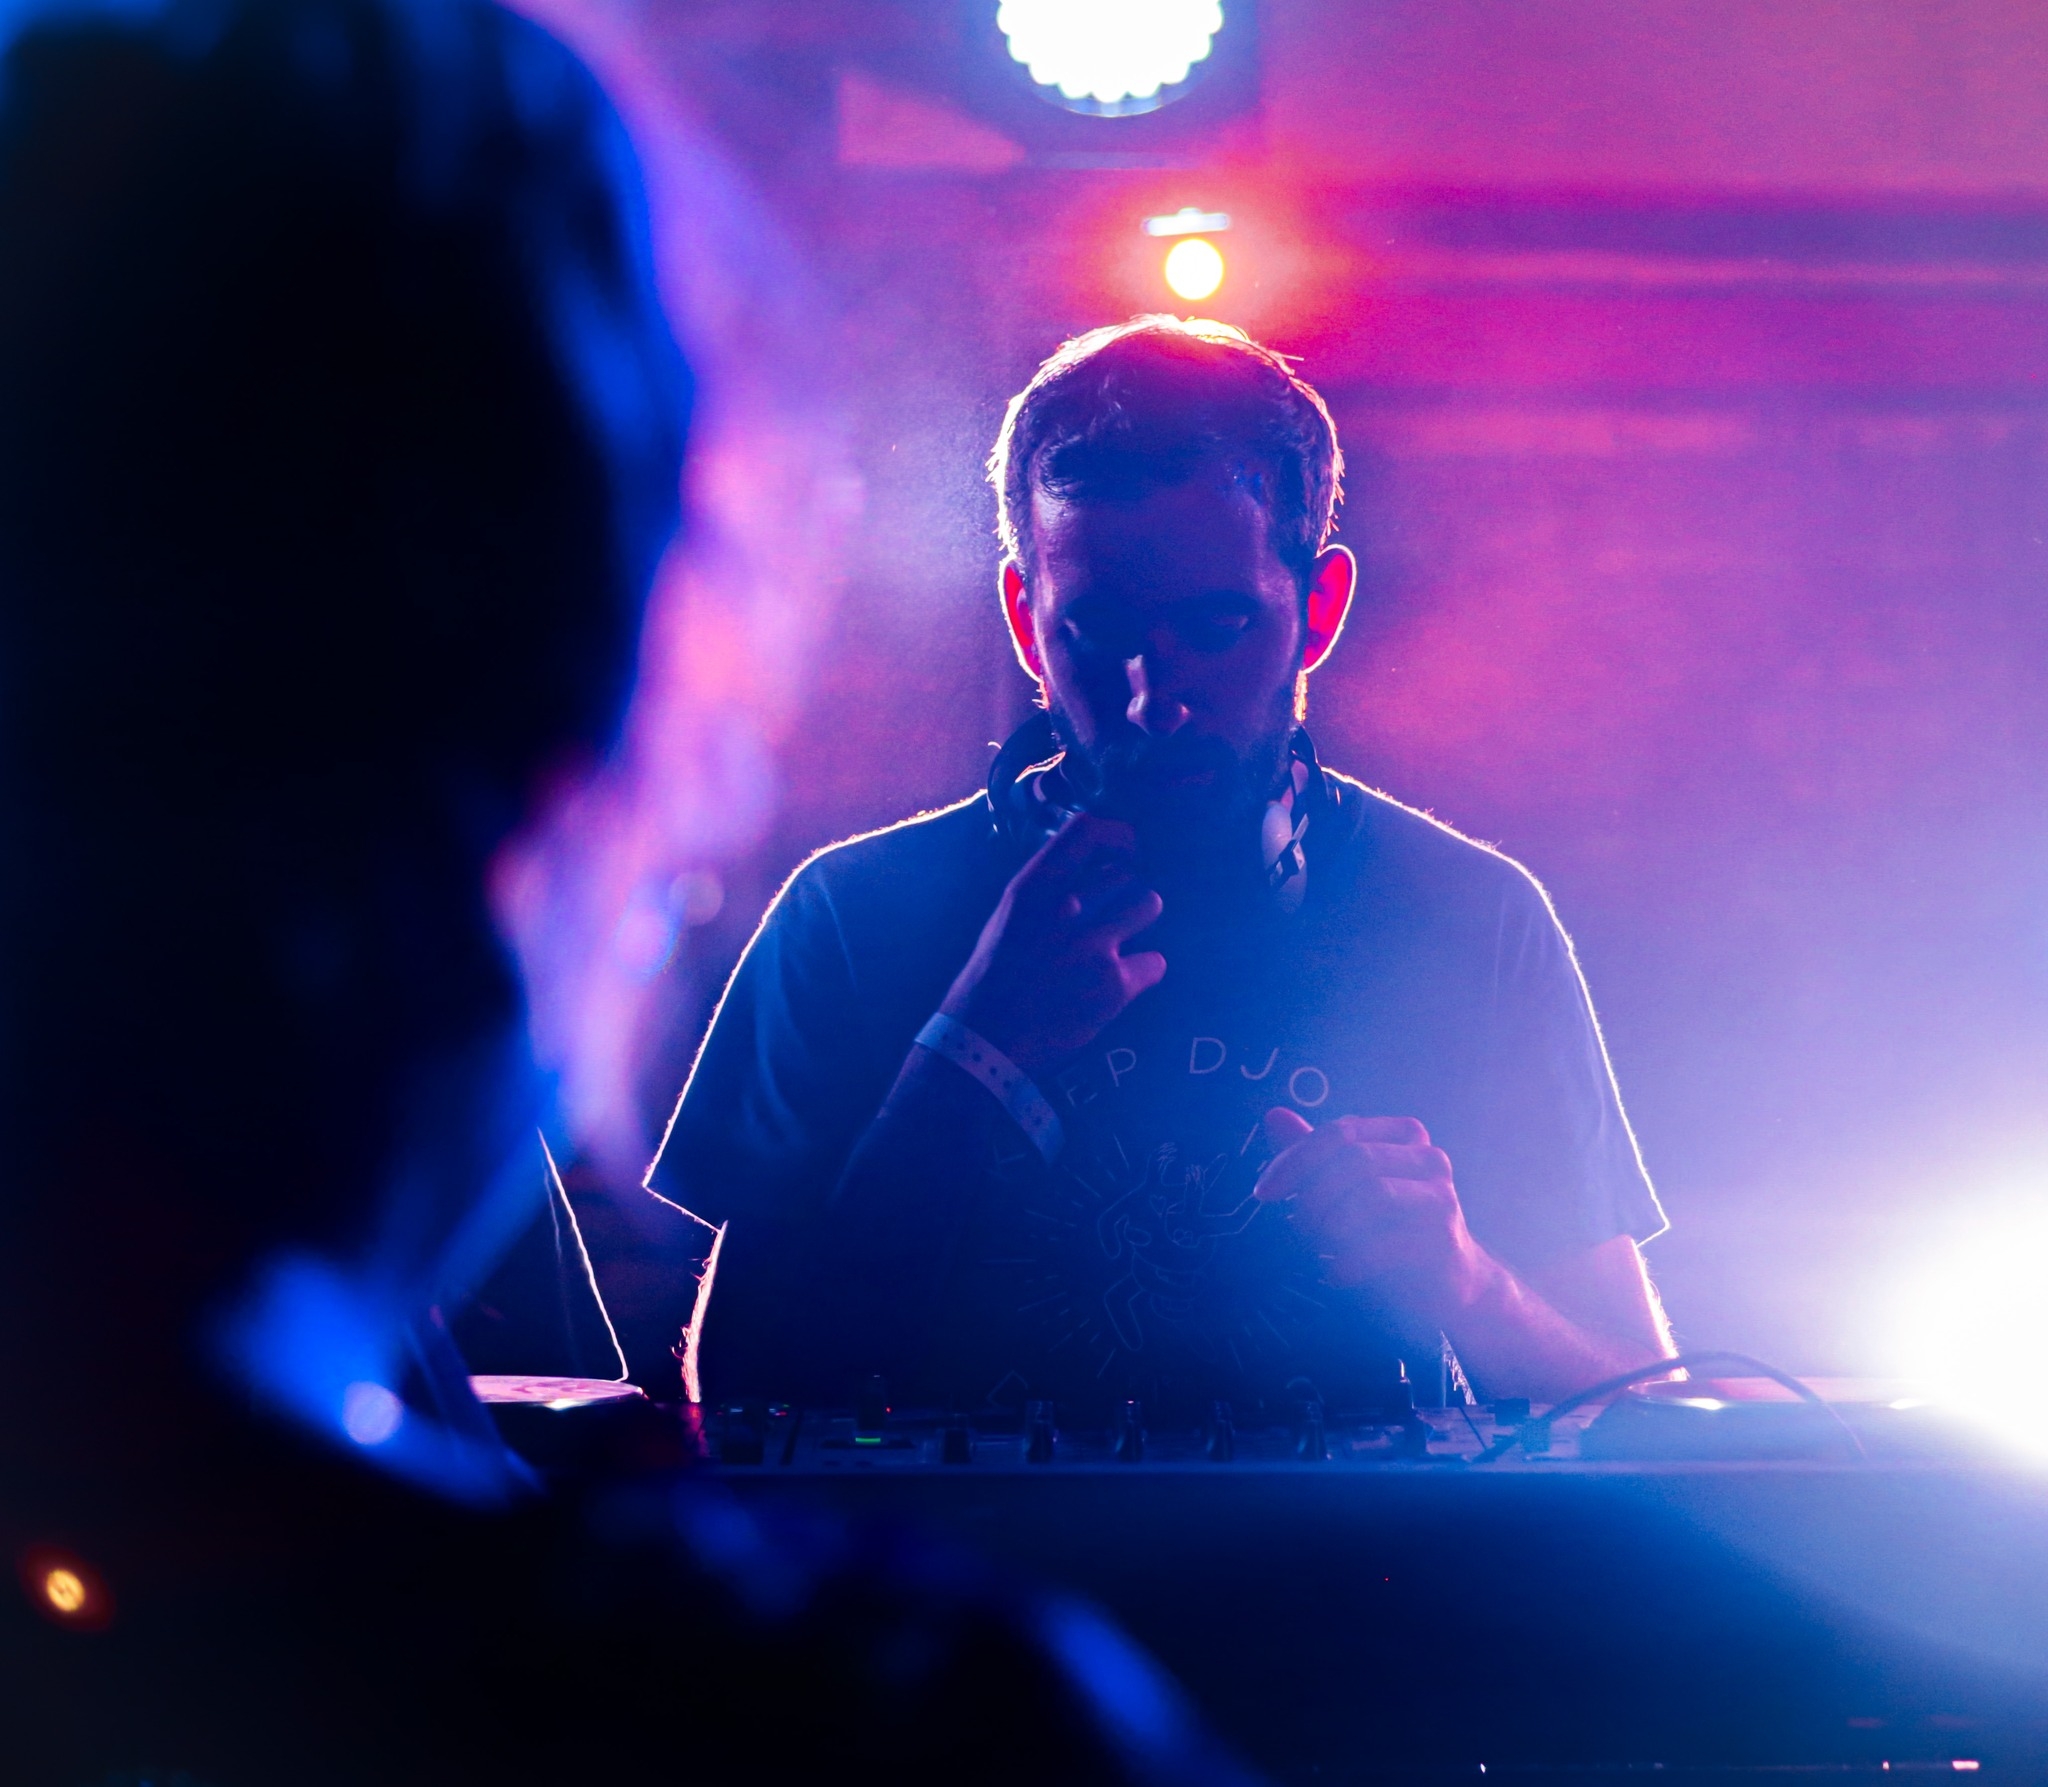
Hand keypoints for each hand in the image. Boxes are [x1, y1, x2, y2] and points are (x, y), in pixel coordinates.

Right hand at [941, 812, 1165, 1074]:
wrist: (986, 1043)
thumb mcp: (1007, 919)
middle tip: (1116, 913)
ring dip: (1140, 921)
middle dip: (1127, 891)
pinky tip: (1124, 981)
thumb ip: (1045, 894)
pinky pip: (1155, 961)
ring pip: (1148, 904)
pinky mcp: (1114, 984)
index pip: (1087, 831)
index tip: (1127, 850)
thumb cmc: (992, 980)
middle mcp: (1065, 909)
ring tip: (1121, 940)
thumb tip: (1084, 873)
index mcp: (1032, 889)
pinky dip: (1145, 970)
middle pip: (1126, 874)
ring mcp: (1093, 946)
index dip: (1118, 836)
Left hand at [1255, 1108, 1493, 1322]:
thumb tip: (1273, 1115)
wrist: (1448, 1283)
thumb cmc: (1389, 1226)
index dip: (1294, 1160)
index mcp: (1405, 1135)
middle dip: (1312, 1196)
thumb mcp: (1348, 1184)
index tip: (1264, 1193)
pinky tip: (1335, 1274)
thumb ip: (1313, 1151)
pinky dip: (1346, 1263)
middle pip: (1354, 1160)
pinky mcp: (1443, 1244)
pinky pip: (1382, 1246)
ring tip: (1319, 1250)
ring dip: (1329, 1228)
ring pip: (1371, 1196)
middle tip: (1298, 1228)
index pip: (1339, 1132)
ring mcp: (1441, 1200)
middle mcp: (1430, 1159)